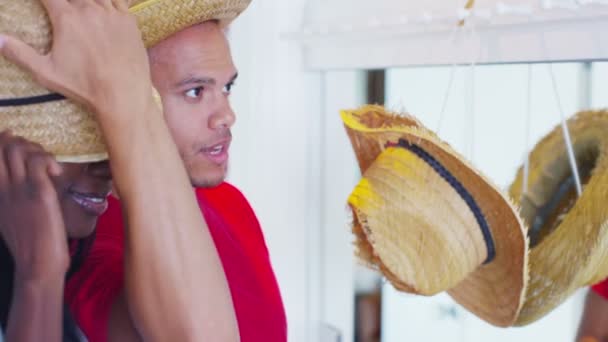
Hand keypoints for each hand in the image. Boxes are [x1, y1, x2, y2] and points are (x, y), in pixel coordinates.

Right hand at [0, 0, 152, 118]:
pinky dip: (109, 0)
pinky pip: (119, 0)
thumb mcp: (46, 72)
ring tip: (81, 8)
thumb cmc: (84, 85)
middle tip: (63, 10)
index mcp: (67, 17)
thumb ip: (20, 53)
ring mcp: (112, 13)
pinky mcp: (129, 21)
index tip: (44, 3)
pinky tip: (103, 4)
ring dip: (86, 1)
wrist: (123, 94)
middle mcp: (90, 9)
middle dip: (66, 2)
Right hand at [0, 131, 67, 279]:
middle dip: (19, 141)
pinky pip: (38, 161)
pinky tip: (57, 172)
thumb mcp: (12, 216)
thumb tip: (28, 176)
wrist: (37, 267)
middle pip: (0, 145)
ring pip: (17, 148)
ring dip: (35, 148)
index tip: (17, 148)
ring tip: (48, 166)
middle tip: (36, 158)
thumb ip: (12, 195)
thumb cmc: (32, 243)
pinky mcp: (39, 193)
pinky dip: (48, 159)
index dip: (2, 143)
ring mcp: (19, 189)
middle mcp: (2, 188)